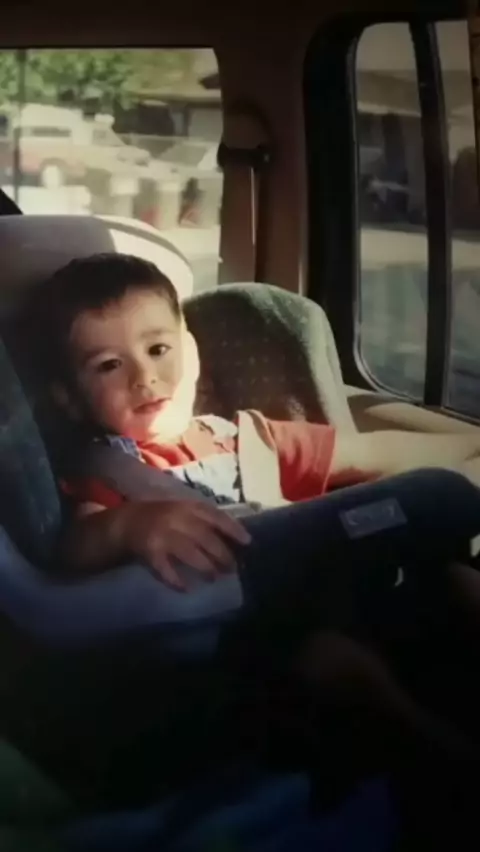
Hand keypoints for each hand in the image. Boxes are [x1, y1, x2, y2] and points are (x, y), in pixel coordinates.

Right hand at [124, 500, 250, 589]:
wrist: (127, 523)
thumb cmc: (163, 518)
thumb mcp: (184, 511)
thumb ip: (204, 521)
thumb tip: (234, 539)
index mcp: (187, 506)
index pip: (215, 516)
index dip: (233, 529)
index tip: (248, 542)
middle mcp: (176, 519)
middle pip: (205, 538)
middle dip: (222, 555)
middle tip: (231, 569)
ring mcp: (162, 535)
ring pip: (189, 553)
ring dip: (205, 568)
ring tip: (214, 578)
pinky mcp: (150, 552)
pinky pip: (166, 569)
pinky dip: (177, 581)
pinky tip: (186, 589)